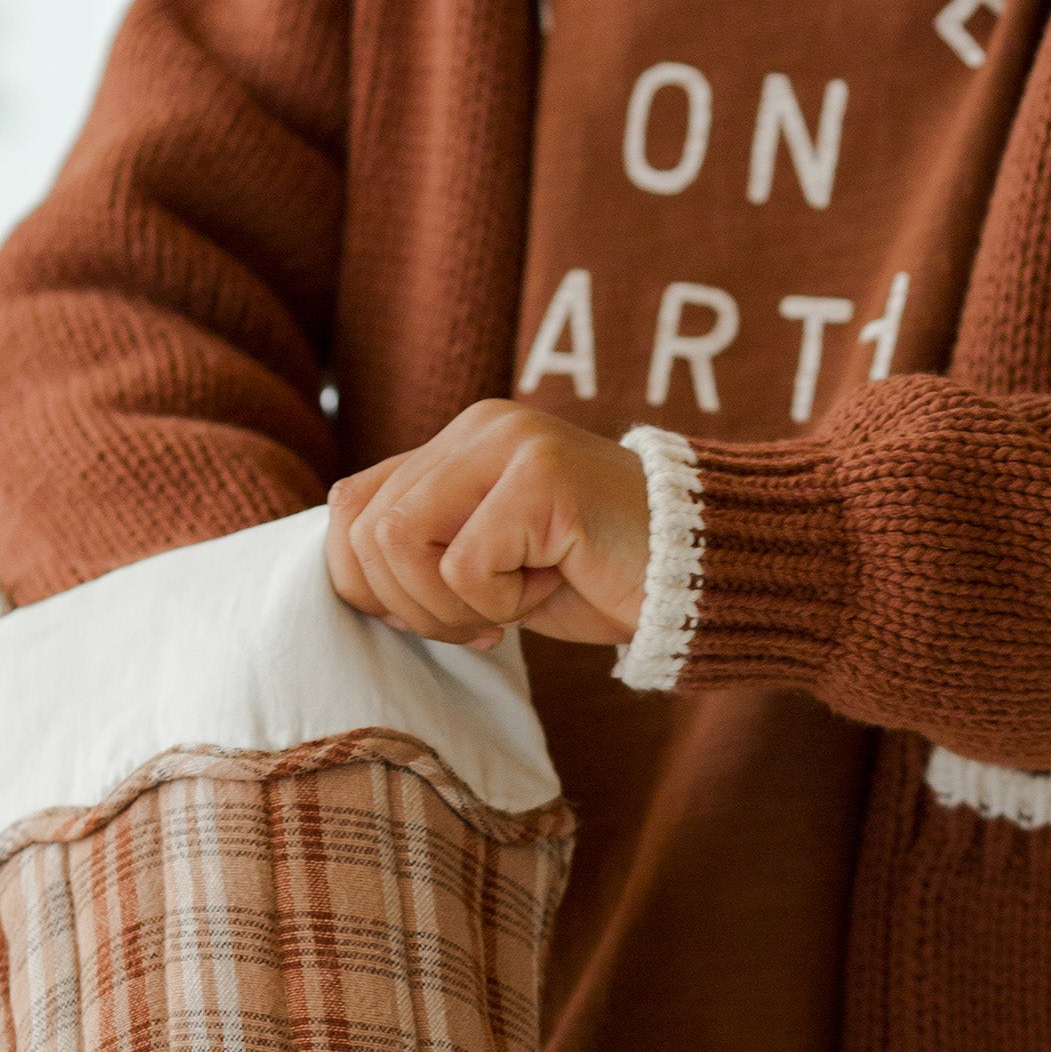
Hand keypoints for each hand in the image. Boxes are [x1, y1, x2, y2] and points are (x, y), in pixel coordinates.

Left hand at [325, 401, 648, 650]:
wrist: (700, 575)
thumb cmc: (599, 575)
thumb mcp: (494, 562)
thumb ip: (427, 548)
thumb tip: (349, 576)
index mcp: (461, 439)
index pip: (350, 506)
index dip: (369, 582)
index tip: (442, 617)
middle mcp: (480, 427)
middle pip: (368, 533)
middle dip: (413, 607)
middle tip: (482, 624)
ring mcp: (511, 444)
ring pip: (401, 544)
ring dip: (453, 606)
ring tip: (517, 602)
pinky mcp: (541, 477)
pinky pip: (466, 567)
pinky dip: (504, 603)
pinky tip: (557, 582)